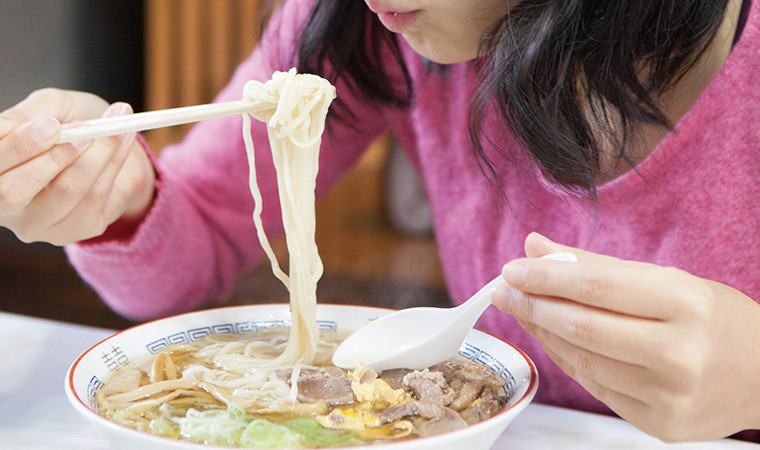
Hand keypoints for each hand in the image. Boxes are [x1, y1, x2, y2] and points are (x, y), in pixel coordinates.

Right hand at [0, 88, 154, 244]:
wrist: (111, 146)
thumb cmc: (73, 123)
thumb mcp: (50, 107)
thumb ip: (27, 113)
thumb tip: (6, 125)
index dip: (16, 147)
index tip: (50, 124)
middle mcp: (4, 206)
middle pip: (12, 192)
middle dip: (52, 157)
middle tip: (83, 130)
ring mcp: (37, 224)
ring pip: (65, 191)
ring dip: (95, 154)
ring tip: (113, 127)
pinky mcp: (73, 230)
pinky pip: (95, 197)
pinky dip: (113, 163)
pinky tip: (123, 140)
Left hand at [492, 232, 759, 441]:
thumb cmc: (715, 320)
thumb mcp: (667, 280)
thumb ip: (596, 265)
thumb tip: (535, 247)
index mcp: (687, 303)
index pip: (596, 284)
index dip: (545, 276)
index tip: (512, 268)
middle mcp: (680, 352)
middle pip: (582, 326)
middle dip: (532, 305)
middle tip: (503, 289)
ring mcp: (669, 395)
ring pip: (582, 358)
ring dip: (543, 332)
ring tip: (522, 310)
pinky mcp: (659, 424)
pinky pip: (595, 385)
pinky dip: (567, 358)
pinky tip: (551, 338)